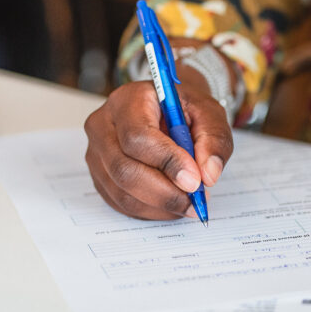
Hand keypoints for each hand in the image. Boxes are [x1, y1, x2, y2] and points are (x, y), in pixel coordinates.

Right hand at [83, 73, 233, 219]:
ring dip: (160, 205)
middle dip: (164, 192)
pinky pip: (120, 204)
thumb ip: (213, 139)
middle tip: (195, 199)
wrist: (165, 110)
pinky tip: (171, 203)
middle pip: (124, 170)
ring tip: (188, 202)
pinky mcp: (99, 176)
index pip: (138, 137)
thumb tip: (208, 174)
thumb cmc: (183, 109)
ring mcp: (96, 153)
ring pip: (122, 192)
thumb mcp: (208, 113)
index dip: (167, 162)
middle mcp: (103, 126)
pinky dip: (151, 211)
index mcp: (127, 100)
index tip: (195, 179)